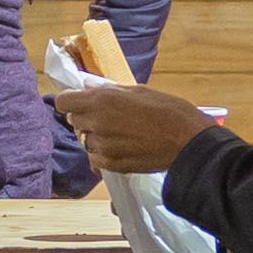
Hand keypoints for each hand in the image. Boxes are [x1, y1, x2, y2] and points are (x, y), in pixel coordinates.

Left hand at [46, 73, 215, 179]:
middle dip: (85, 118)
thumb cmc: (169, 111)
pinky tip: (121, 148)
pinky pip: (94, 158)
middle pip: (74, 121)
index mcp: (103, 100)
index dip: (71, 101)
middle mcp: (98, 123)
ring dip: (96, 137)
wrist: (188, 142)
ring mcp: (103, 146)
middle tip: (107, 117)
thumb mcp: (139, 90)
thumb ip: (110, 90)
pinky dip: (102, 154)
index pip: (64, 102)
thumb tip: (88, 87)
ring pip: (85, 141)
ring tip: (119, 134)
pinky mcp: (112, 164)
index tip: (81, 102)